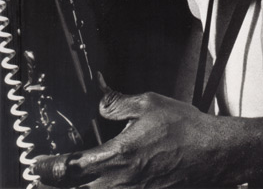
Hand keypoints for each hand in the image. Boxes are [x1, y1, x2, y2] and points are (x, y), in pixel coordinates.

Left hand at [33, 81, 226, 187]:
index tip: (36, 165)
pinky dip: (103, 187)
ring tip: (70, 180)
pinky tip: (105, 179)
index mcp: (117, 157)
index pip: (69, 169)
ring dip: (79, 188)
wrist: (212, 153)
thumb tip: (100, 97)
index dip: (47, 168)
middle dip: (57, 184)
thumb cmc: (184, 129)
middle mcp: (120, 183)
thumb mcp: (149, 104)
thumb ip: (118, 103)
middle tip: (43, 177)